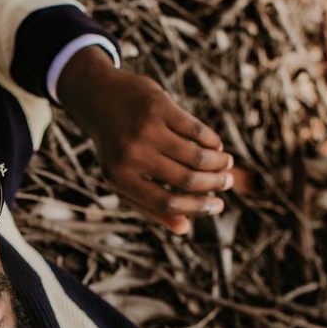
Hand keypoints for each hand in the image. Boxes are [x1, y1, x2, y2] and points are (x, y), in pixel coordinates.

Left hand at [57, 47, 233, 234]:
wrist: (99, 98)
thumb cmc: (117, 148)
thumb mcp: (123, 179)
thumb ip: (150, 206)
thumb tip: (185, 229)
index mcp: (119, 179)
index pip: (166, 203)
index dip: (197, 208)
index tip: (218, 206)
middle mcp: (131, 156)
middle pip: (186, 179)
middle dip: (214, 184)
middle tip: (227, 182)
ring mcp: (145, 130)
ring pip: (196, 155)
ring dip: (218, 162)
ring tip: (226, 164)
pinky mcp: (158, 107)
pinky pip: (196, 130)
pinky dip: (211, 140)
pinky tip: (216, 146)